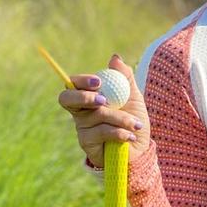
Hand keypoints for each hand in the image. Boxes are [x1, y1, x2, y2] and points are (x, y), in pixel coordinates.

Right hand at [57, 52, 150, 169]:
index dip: (80, 81)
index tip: (98, 82)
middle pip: (66, 99)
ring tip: (136, 124)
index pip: (73, 84)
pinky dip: (120, 132)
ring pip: (96, 116)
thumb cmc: (134, 121)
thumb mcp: (133, 97)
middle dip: (84, 97)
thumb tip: (114, 57)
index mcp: (89, 97)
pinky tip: (130, 136)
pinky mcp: (86, 143)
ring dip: (121, 118)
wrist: (140, 149)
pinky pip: (101, 132)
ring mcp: (82, 128)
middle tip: (104, 101)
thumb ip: (124, 78)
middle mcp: (81, 111)